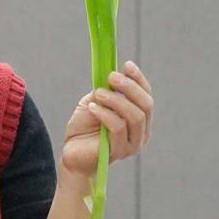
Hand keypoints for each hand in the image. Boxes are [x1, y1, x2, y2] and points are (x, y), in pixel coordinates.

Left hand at [61, 61, 153, 178]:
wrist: (72, 153)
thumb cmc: (84, 128)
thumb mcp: (95, 102)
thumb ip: (106, 90)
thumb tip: (112, 73)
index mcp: (139, 119)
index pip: (146, 96)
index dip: (139, 80)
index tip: (126, 65)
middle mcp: (141, 132)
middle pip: (146, 105)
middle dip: (130, 87)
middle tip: (112, 77)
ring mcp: (132, 144)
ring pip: (135, 117)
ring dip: (116, 100)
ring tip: (98, 94)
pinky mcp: (119, 152)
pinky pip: (118, 128)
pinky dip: (105, 114)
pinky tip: (93, 108)